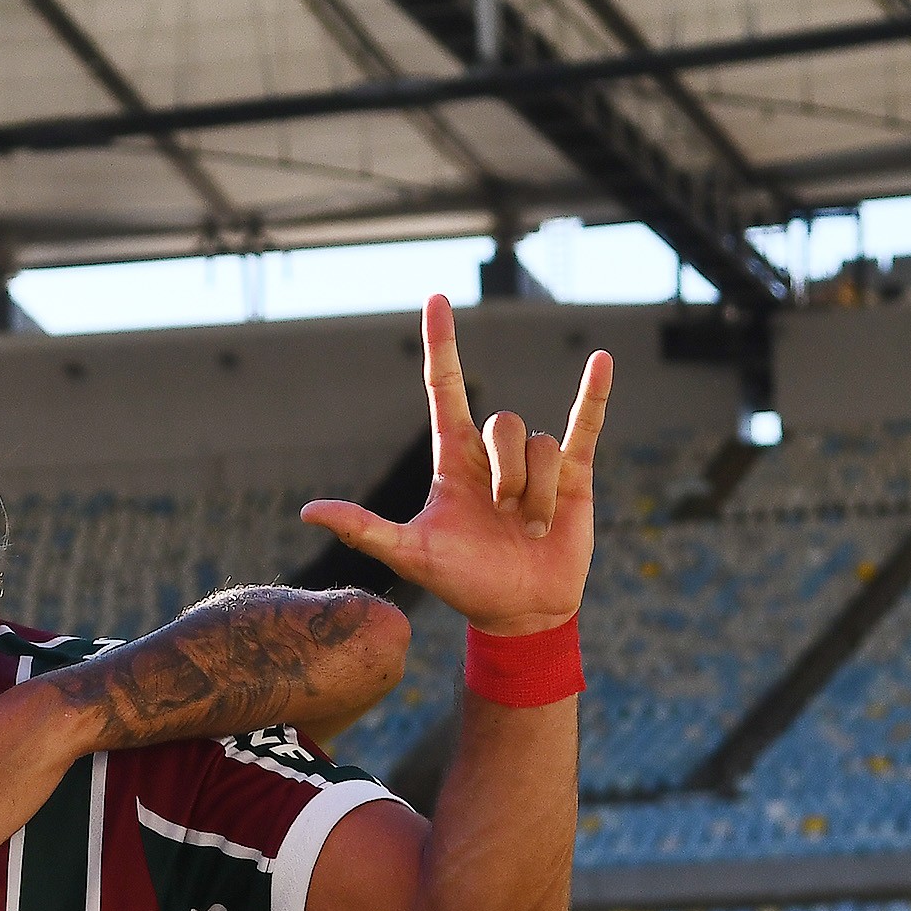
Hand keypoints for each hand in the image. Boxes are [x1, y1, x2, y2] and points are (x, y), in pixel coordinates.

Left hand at [301, 295, 611, 636]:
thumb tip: (307, 511)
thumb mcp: (410, 554)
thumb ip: (363, 529)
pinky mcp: (573, 475)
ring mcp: (534, 462)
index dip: (441, 345)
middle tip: (504, 517)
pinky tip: (602, 361)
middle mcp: (492, 454)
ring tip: (530, 529)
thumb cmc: (462, 582)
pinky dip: (594, 395)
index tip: (436, 300)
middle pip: (502, 425)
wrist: (518, 610)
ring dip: (536, 492)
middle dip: (506, 473)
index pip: (444, 389)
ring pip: (539, 444)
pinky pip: (585, 425)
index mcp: (452, 459)